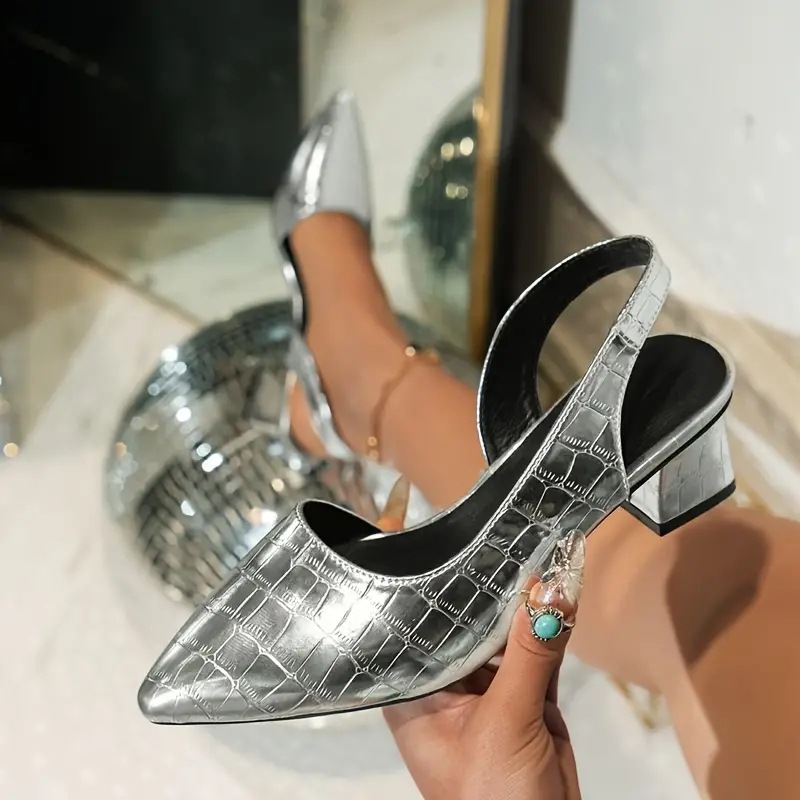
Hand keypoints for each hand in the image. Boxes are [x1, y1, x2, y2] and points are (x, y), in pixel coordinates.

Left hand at [383, 535, 584, 799]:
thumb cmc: (492, 798)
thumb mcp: (506, 721)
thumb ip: (531, 654)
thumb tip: (554, 589)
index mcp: (414, 690)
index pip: (412, 621)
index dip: (421, 576)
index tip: (426, 524)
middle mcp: (445, 684)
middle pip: (462, 620)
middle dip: (481, 581)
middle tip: (498, 525)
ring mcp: (487, 690)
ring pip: (502, 632)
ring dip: (522, 600)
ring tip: (536, 543)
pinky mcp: (525, 699)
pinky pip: (536, 652)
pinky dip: (550, 626)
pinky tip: (562, 590)